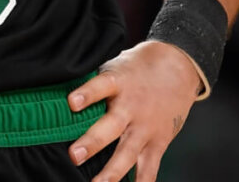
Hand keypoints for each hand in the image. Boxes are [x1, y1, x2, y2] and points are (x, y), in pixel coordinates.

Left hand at [67, 41, 201, 181]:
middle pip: (111, 126)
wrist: (178, 67)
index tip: (71, 103)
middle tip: (74, 156)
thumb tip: (59, 97)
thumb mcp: (114, 66)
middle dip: (93, 142)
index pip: (100, 86)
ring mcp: (146, 127)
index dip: (86, 94)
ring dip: (112, 171)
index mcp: (118, 82)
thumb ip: (95, 84)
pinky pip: (150, 167)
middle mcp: (132, 106)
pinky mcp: (159, 141)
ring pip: (128, 152)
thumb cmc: (137, 68)